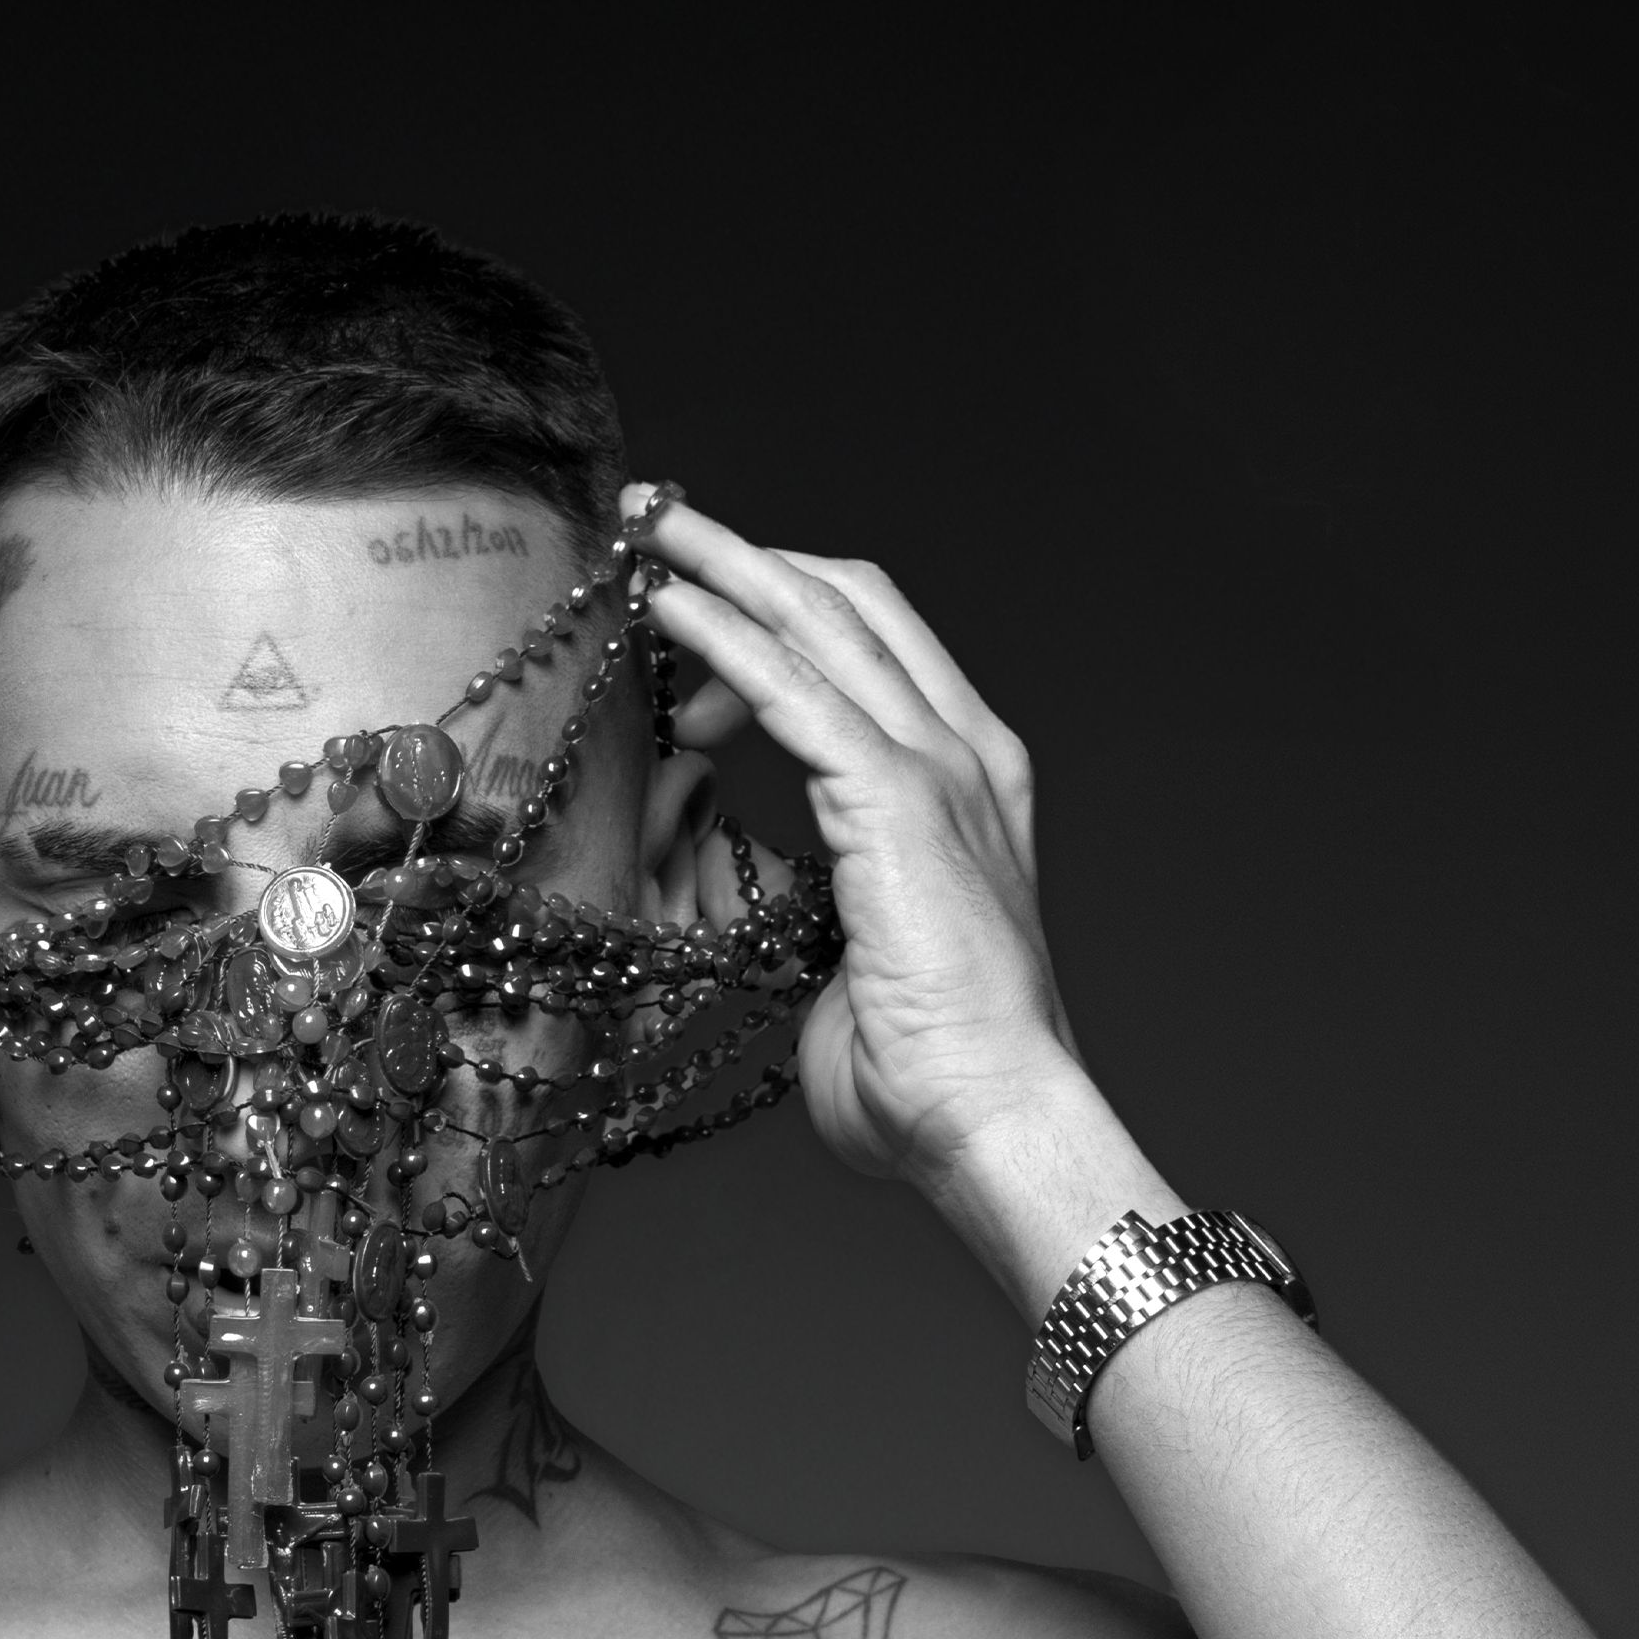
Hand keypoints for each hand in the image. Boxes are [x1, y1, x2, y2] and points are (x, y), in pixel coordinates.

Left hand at [632, 492, 1082, 1202]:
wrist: (992, 1116)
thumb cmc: (923, 1069)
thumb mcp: (843, 953)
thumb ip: (794, 890)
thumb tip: (719, 862)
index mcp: (968, 783)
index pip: (874, 644)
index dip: (785, 599)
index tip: (695, 596)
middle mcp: (966, 755)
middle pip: (849, 604)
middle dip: (747, 551)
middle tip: (659, 522)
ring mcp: (940, 771)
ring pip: (820, 624)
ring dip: (724, 564)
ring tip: (646, 529)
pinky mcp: (898, 802)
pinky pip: (795, 692)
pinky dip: (726, 638)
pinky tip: (667, 609)